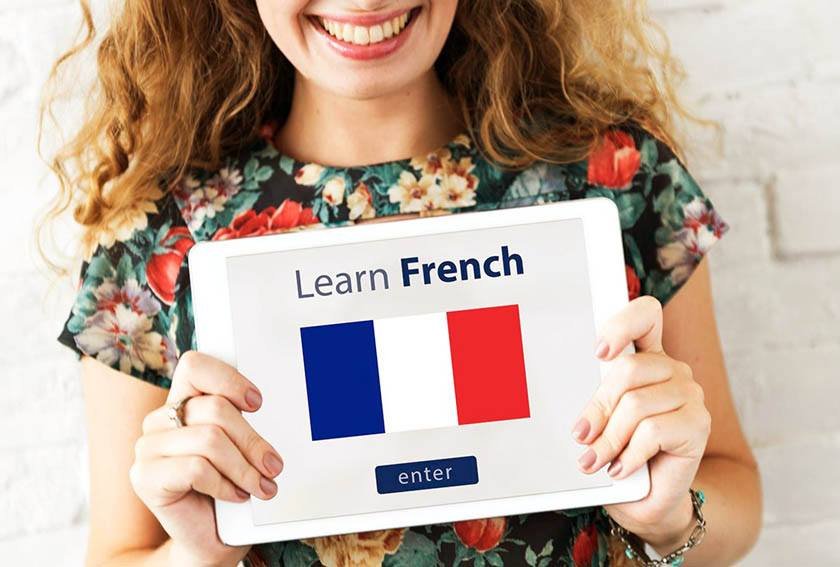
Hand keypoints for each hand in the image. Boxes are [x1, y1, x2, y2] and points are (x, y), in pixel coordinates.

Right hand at [129, 351, 283, 566]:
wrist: (210, 539)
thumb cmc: (227, 490)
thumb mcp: (238, 448)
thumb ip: (240, 421)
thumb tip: (261, 405)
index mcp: (181, 403)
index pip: (195, 366)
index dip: (229, 379)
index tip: (256, 403)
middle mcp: (159, 421)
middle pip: (215, 410)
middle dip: (252, 440)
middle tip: (272, 464)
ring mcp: (148, 449)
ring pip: (210, 440)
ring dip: (244, 467)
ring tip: (260, 484)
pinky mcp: (145, 477)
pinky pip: (196, 469)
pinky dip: (225, 484)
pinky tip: (234, 495)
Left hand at [571, 296, 710, 549]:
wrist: (646, 500)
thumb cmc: (618, 454)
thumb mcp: (601, 422)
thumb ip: (595, 401)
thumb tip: (576, 407)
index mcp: (647, 357)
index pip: (646, 316)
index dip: (623, 324)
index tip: (599, 352)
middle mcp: (672, 370)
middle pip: (628, 369)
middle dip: (598, 407)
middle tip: (581, 436)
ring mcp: (689, 395)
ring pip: (636, 405)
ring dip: (609, 439)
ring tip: (595, 460)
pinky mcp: (698, 424)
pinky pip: (652, 431)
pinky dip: (629, 454)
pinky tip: (621, 469)